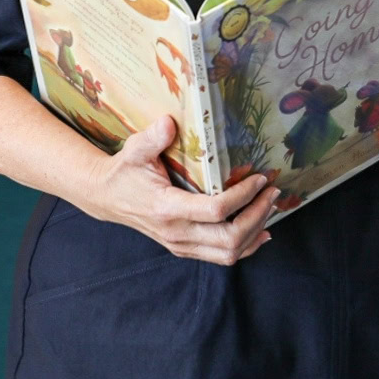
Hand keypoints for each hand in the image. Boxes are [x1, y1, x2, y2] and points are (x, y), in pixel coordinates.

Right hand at [79, 116, 277, 265]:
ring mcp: (181, 244)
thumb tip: (169, 122)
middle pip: (229, 239)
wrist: (106, 198)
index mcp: (167, 209)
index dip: (243, 196)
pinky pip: (221, 256)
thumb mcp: (135, 150)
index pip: (216, 211)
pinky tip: (261, 232)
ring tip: (270, 206)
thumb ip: (152, 138)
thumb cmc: (125, 171)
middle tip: (273, 192)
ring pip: (228, 252)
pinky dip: (246, 246)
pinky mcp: (184, 248)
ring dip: (255, 232)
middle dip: (258, 216)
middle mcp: (176, 233)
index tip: (260, 178)